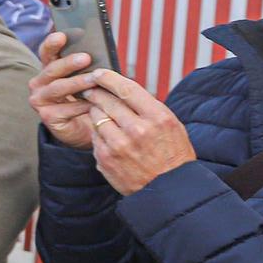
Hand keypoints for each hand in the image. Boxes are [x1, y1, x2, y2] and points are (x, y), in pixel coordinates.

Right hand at [28, 31, 99, 148]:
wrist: (84, 128)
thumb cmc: (87, 98)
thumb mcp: (86, 78)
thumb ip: (87, 66)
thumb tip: (100, 51)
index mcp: (49, 69)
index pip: (47, 52)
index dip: (52, 43)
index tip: (62, 36)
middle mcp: (39, 83)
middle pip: (52, 69)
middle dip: (69, 63)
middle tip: (86, 57)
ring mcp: (40, 100)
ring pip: (57, 88)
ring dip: (77, 83)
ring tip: (93, 79)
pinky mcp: (47, 117)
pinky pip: (65, 109)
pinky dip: (81, 106)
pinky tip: (93, 103)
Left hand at [81, 69, 195, 194]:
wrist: (168, 189)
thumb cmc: (172, 154)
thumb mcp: (171, 125)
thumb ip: (148, 107)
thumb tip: (123, 89)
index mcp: (158, 117)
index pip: (127, 89)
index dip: (109, 78)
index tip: (99, 73)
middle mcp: (137, 129)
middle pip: (108, 101)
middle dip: (96, 92)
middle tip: (90, 89)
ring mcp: (118, 145)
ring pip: (97, 117)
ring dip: (95, 111)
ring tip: (97, 110)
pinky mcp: (105, 158)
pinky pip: (94, 136)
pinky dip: (96, 131)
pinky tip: (102, 131)